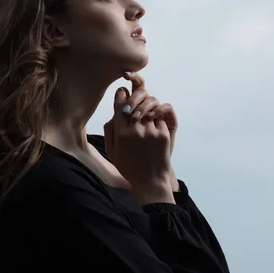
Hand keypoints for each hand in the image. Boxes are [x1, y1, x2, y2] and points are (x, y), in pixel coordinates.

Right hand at [122, 72, 179, 190]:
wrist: (149, 180)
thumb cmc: (128, 166)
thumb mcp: (111, 150)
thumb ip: (110, 130)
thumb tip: (115, 112)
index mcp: (121, 134)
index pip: (120, 104)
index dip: (121, 94)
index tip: (122, 92)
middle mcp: (135, 130)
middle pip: (135, 100)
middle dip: (134, 94)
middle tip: (134, 93)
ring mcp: (151, 131)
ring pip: (150, 105)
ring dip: (146, 103)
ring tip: (144, 107)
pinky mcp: (163, 134)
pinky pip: (159, 115)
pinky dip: (156, 114)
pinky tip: (153, 119)